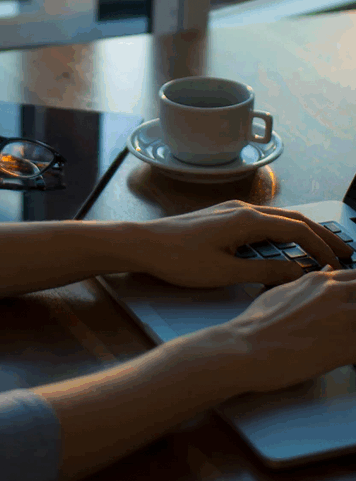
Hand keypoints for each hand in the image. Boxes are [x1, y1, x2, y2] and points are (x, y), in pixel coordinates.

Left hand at [129, 200, 352, 288]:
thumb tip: (297, 272)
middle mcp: (243, 209)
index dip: (321, 248)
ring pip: (279, 218)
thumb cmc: (179, 259)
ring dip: (303, 231)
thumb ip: (263, 271)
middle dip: (322, 235)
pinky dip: (283, 231)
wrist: (144, 243)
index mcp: (247, 220)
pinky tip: (287, 244)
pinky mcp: (223, 216)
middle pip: (294, 219)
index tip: (337, 266)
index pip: (297, 230)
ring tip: (323, 248)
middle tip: (346, 252)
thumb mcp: (224, 272)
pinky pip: (263, 220)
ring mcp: (232, 210)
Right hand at [224, 266, 355, 392]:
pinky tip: (348, 356)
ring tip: (346, 338)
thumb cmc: (256, 324)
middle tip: (349, 325)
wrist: (246, 348)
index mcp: (321, 281)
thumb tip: (327, 271)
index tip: (352, 305)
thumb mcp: (280, 292)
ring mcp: (344, 319)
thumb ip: (309, 283)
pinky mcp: (347, 347)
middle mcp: (335, 294)